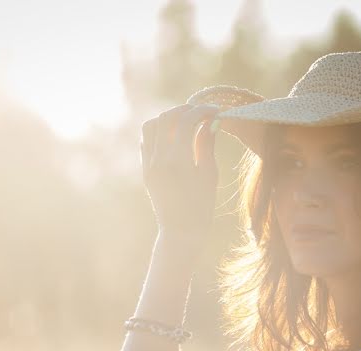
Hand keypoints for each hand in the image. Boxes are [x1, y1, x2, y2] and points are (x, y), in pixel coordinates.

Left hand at [141, 104, 219, 244]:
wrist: (181, 231)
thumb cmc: (202, 206)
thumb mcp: (209, 174)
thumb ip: (207, 144)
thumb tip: (210, 121)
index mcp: (178, 162)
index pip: (186, 121)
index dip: (202, 111)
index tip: (216, 111)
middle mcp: (159, 160)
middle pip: (167, 118)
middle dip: (185, 110)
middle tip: (201, 112)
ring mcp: (148, 165)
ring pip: (151, 126)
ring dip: (168, 118)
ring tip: (185, 122)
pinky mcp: (145, 170)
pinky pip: (146, 140)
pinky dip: (158, 131)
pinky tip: (173, 136)